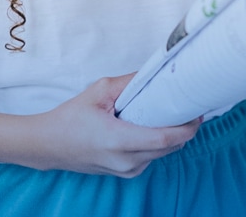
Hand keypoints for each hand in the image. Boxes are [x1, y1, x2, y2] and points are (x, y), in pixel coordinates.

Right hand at [25, 74, 200, 177]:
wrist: (48, 145)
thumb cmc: (71, 117)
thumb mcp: (99, 91)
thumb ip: (130, 82)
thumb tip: (155, 72)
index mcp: (119, 140)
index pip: (165, 139)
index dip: (187, 128)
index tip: (197, 113)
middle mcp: (125, 161)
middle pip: (169, 148)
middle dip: (184, 130)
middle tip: (191, 108)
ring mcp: (124, 170)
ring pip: (161, 155)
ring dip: (172, 138)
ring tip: (174, 115)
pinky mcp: (123, 173)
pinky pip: (150, 159)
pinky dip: (158, 145)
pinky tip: (155, 128)